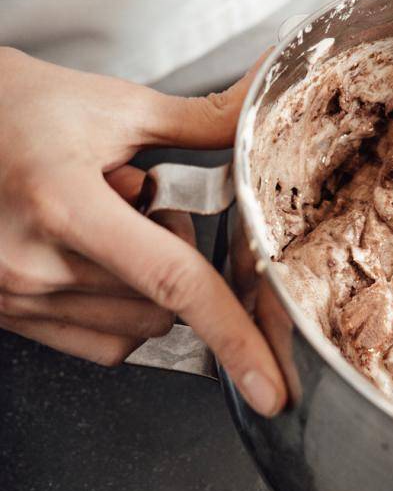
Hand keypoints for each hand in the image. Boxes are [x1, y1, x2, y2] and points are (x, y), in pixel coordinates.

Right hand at [0, 48, 284, 414]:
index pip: (173, 282)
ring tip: (105, 222)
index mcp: (64, 203)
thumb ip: (204, 121)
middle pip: (163, 306)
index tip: (269, 383)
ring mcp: (13, 295)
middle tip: (140, 200)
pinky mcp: (5, 314)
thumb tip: (264, 107)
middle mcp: (32, 261)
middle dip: (178, 259)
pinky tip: (93, 257)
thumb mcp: (115, 107)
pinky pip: (98, 342)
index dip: (233, 335)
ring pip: (136, 329)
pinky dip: (120, 311)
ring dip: (147, 287)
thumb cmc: (17, 107)